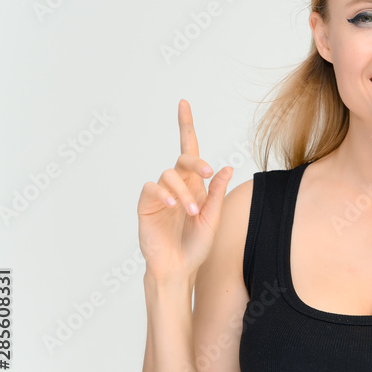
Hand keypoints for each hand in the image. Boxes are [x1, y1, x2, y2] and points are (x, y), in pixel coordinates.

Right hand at [136, 99, 233, 282]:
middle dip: (196, 161)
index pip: (190, 151)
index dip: (186, 127)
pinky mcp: (146, 205)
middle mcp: (177, 185)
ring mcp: (160, 194)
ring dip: (184, 192)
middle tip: (208, 173)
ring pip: (170, 175)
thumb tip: (226, 168)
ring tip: (193, 212)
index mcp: (195, 185)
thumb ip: (217, 193)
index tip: (183, 103)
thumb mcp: (213, 218)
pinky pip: (152, 188)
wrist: (179, 268)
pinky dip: (164, 194)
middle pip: (183, 159)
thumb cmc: (196, 245)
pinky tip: (174, 206)